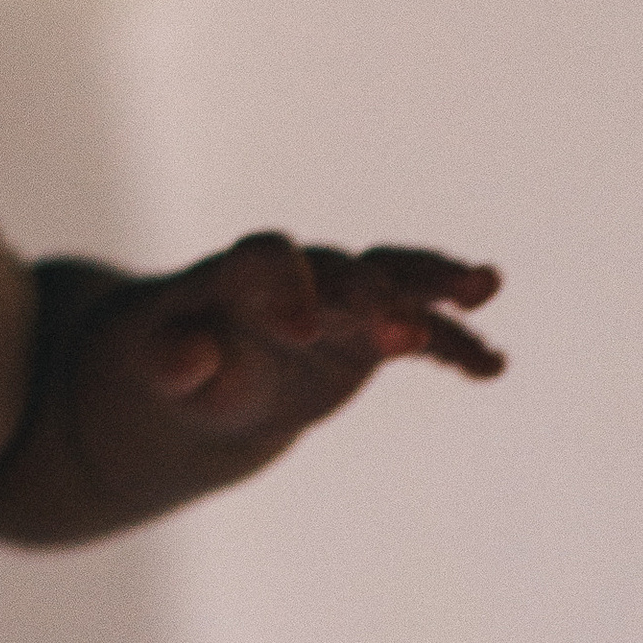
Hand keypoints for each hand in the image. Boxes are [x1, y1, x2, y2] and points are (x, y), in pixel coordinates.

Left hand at [0, 235, 502, 542]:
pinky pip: (420, 332)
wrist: (190, 382)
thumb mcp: (151, 369)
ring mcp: (339, 301)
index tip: (303, 328)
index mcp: (233, 277)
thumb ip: (169, 359)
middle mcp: (295, 276)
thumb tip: (191, 354)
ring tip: (482, 288)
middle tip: (400, 325)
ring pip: (392, 280)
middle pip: (340, 268)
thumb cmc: (161, 368)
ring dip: (433, 285)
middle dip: (369, 292)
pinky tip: (492, 368)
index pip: (263, 260)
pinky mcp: (369, 334)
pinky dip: (454, 345)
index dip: (285, 286)